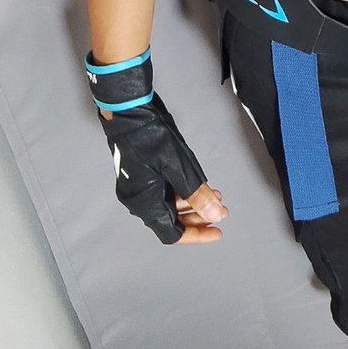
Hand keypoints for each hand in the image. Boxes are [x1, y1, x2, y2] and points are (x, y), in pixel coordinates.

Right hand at [97, 92, 227, 244]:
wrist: (128, 113)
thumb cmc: (148, 136)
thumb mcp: (179, 167)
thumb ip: (197, 194)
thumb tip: (214, 214)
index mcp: (144, 203)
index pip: (172, 233)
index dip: (197, 235)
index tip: (216, 231)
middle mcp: (139, 200)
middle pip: (171, 221)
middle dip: (198, 218)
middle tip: (219, 211)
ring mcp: (139, 188)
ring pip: (169, 206)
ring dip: (192, 203)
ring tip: (213, 196)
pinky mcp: (141, 176)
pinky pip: (164, 192)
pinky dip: (182, 193)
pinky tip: (197, 186)